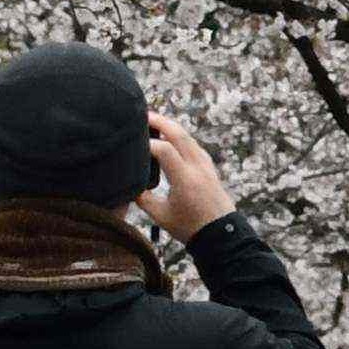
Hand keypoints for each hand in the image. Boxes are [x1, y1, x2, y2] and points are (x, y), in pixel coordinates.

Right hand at [144, 112, 236, 238]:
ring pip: (188, 136)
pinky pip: (194, 144)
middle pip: (179, 134)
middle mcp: (198, 167)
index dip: (147, 144)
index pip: (165, 150)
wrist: (221, 233)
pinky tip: (170, 136)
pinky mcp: (209, 166)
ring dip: (171, 126)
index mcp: (185, 179)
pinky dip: (180, 136)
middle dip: (160, 121)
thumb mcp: (160, 215)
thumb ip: (142, 198)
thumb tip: (127, 183)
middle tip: (142, 114)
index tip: (132, 146)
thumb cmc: (189, 227)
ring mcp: (206, 165)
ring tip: (153, 121)